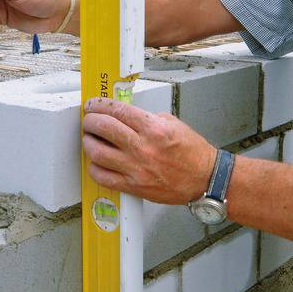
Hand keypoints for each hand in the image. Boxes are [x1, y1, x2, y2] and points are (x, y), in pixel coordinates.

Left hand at [81, 97, 216, 204]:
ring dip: (88, 142)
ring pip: (97, 152)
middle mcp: (143, 147)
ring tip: (90, 139)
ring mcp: (137, 168)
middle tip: (88, 120)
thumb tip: (123, 116)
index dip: (99, 105)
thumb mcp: (172, 123)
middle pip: (103, 128)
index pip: (117, 110)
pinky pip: (103, 177)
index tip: (93, 105)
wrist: (205, 178)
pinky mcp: (134, 186)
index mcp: (153, 128)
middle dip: (90, 121)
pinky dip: (94, 168)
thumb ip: (146, 118)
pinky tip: (97, 162)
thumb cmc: (192, 152)